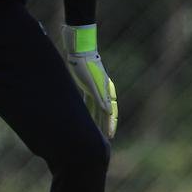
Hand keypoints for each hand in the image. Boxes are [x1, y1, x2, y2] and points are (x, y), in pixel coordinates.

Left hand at [62, 24, 117, 138]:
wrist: (80, 51)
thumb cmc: (86, 66)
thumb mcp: (93, 83)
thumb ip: (100, 97)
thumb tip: (108, 112)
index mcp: (106, 91)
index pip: (111, 112)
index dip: (111, 125)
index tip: (109, 137)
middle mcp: (103, 92)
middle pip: (106, 113)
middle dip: (106, 126)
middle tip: (106, 139)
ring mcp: (96, 90)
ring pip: (98, 109)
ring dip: (98, 120)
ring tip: (97, 133)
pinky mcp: (88, 87)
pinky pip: (90, 103)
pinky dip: (89, 112)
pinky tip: (87, 119)